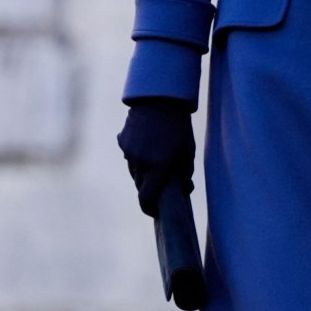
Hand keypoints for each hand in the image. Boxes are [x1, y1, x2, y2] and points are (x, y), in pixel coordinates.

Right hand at [117, 98, 195, 216]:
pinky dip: (138, 158)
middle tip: (164, 184)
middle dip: (151, 189)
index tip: (156, 212)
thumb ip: (184, 174)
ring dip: (144, 173)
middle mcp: (139, 162)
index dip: (150, 209)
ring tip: (158, 160)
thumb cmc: (179, 127)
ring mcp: (128, 152)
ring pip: (135, 172)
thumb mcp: (187, 151)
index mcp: (157, 167)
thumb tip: (184, 190)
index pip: (147, 199)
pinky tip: (149, 146)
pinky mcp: (123, 141)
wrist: (159, 99)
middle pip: (141, 186)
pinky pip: (130, 157)